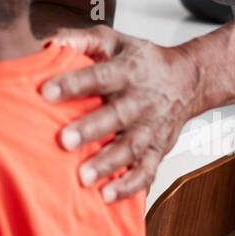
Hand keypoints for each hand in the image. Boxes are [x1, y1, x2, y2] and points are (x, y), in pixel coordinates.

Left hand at [41, 24, 201, 201]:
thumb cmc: (143, 61)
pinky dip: (130, 186)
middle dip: (90, 129)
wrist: (188, 80)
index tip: (46, 92)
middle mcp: (141, 101)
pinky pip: (147, 172)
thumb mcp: (114, 40)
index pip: (99, 76)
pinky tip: (108, 195)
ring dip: (108, 163)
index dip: (74, 83)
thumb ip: (81, 40)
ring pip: (130, 148)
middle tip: (64, 140)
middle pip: (116, 116)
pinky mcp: (158, 150)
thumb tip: (48, 43)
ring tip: (83, 177)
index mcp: (128, 71)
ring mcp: (151, 128)